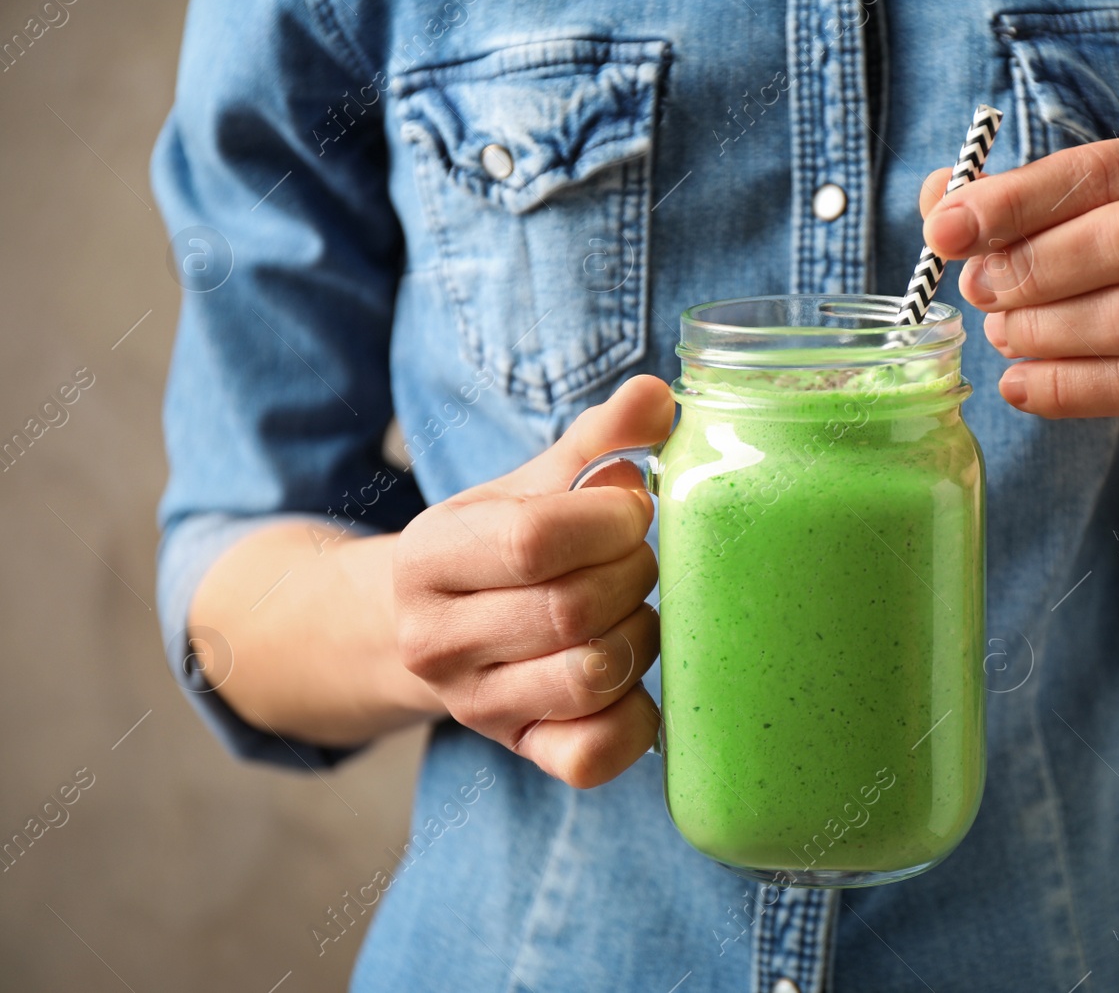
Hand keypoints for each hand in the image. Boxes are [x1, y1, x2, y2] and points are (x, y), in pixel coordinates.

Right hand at [393, 375, 674, 787]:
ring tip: (634, 608)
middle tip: (638, 557)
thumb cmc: (495, 548)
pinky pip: (594, 755)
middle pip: (571, 610)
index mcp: (430, 557)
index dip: (609, 519)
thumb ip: (594, 441)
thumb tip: (657, 396)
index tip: (632, 507)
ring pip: (590, 677)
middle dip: (633, 573)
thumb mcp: (527, 485)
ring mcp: (475, 707)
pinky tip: (635, 674)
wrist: (429, 630)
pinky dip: (637, 716)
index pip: (533, 540)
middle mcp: (437, 642)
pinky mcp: (519, 752)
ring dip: (640, 634)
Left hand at [921, 131, 1118, 471]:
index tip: (945, 231)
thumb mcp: (1082, 235)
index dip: (1019, 199)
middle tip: (978, 292)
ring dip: (1048, 330)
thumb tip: (937, 197)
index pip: (1105, 168)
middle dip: (1037, 266)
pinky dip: (1066, 388)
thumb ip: (1014, 210)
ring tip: (1003, 338)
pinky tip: (1019, 386)